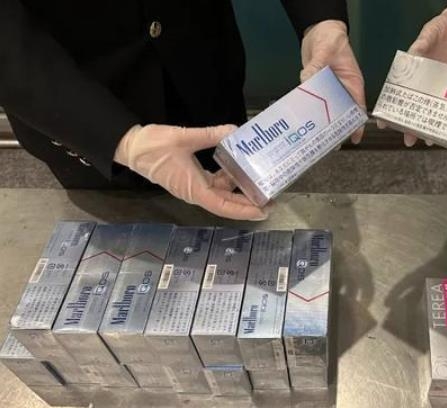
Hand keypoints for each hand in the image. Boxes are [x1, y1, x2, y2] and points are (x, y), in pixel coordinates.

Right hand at [114, 124, 267, 219]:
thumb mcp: (184, 137)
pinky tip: (239, 168)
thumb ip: (211, 135)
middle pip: (226, 203)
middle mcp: (195, 192)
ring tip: (260, 184)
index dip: (244, 210)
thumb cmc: (153, 146)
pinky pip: (214, 182)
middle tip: (271, 199)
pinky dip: (228, 178)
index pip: (223, 206)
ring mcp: (193, 186)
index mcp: (194, 189)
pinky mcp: (191, 178)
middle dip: (248, 202)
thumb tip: (234, 130)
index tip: (263, 211)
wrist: (129, 146)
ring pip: (221, 192)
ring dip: (239, 190)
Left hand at [301, 20, 365, 143]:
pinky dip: (310, 110)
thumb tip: (307, 78)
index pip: (358, 107)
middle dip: (338, 128)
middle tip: (331, 143)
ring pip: (327, 110)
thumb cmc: (331, 38)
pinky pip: (314, 101)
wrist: (319, 30)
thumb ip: (316, 65)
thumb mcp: (325, 50)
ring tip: (316, 136)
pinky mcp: (317, 87)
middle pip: (342, 113)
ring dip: (323, 122)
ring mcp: (329, 89)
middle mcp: (342, 89)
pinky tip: (304, 119)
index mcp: (352, 82)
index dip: (357, 124)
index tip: (355, 137)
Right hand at [397, 6, 446, 146]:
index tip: (384, 123)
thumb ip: (422, 44)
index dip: (392, 108)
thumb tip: (413, 54)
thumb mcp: (430, 33)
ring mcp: (446, 87)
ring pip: (437, 111)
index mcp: (418, 72)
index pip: (401, 93)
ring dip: (432, 126)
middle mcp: (430, 83)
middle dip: (412, 125)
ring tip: (427, 140)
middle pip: (419, 108)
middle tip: (408, 139)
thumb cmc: (445, 28)